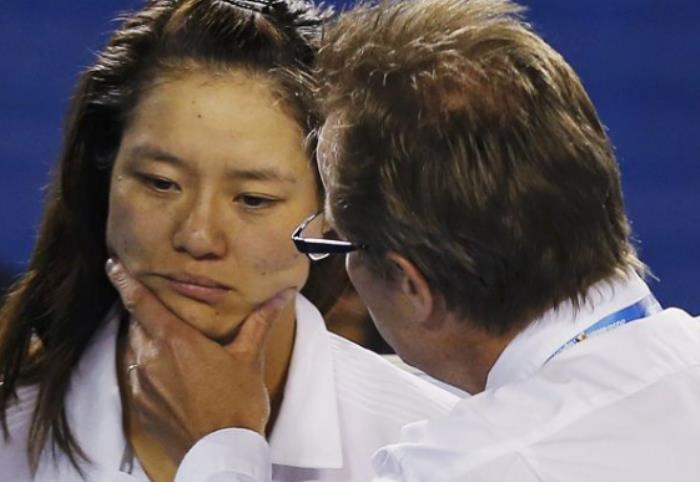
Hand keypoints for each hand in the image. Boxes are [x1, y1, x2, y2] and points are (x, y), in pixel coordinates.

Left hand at [105, 258, 294, 463]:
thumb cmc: (237, 403)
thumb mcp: (250, 358)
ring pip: (136, 350)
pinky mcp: (140, 406)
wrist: (223, 453)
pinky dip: (149, 369)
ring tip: (170, 346)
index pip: (140, 303)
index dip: (124, 281)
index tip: (112, 265)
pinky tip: (171, 378)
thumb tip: (283, 293)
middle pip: (137, 324)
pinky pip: (137, 377)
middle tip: (159, 308)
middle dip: (146, 315)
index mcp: (176, 340)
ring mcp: (141, 384)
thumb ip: (260, 321)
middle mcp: (151, 358)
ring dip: (148, 343)